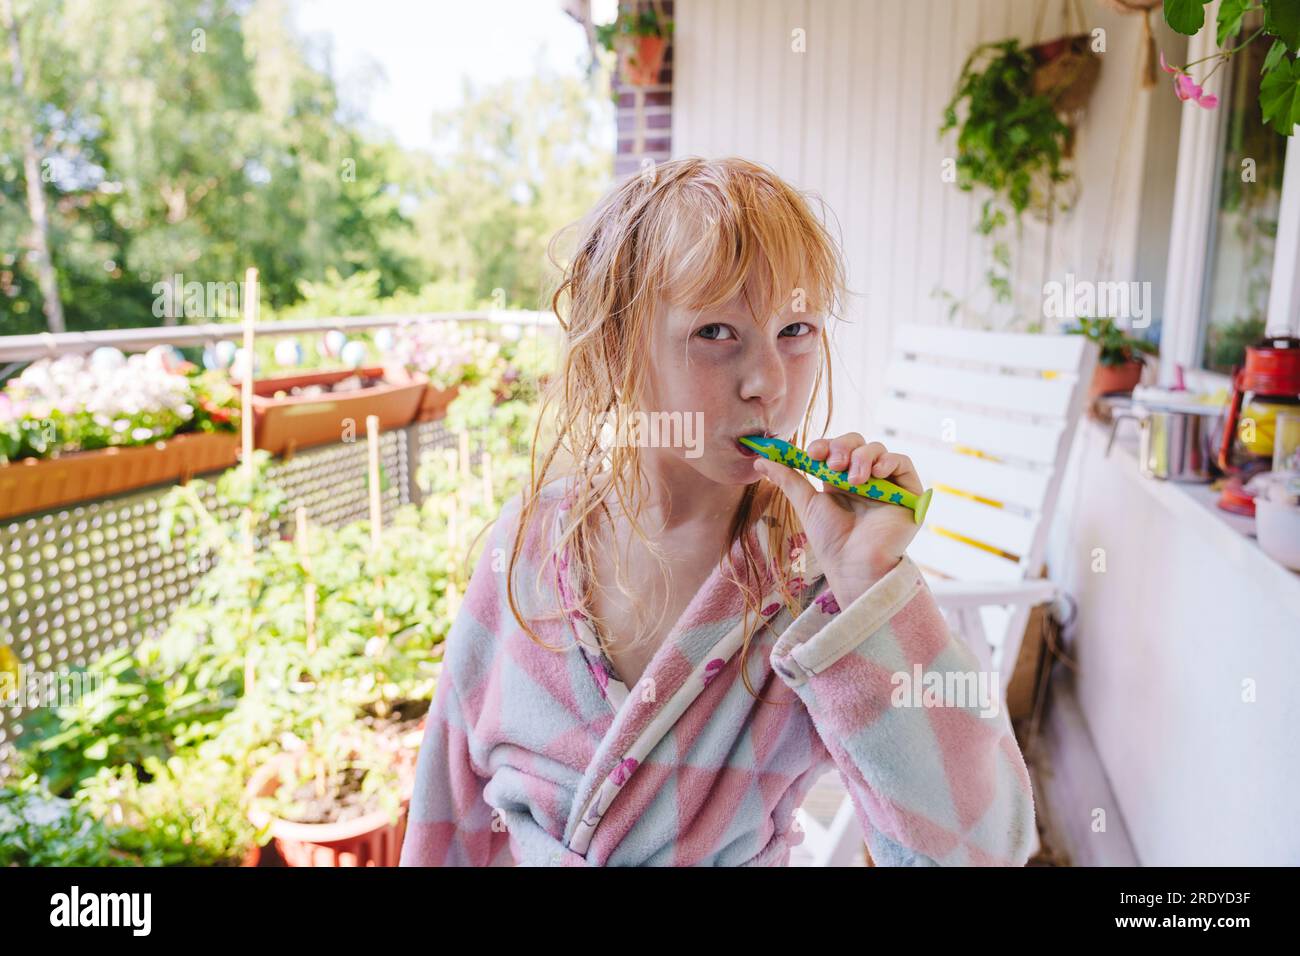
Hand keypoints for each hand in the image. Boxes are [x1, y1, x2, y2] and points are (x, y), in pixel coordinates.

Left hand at [752, 434, 922, 606]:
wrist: (853, 564)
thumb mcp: (806, 503)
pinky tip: (875, 473)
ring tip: (853, 480)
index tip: (812, 453)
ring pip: (878, 450)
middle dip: (842, 448)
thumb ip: (788, 478)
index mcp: (842, 480)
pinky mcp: (908, 492)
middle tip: (832, 466)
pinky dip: (888, 461)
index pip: (836, 448)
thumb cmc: (831, 540)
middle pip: (857, 443)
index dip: (825, 444)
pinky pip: (903, 462)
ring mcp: (887, 483)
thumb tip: (760, 458)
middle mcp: (866, 479)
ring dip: (862, 457)